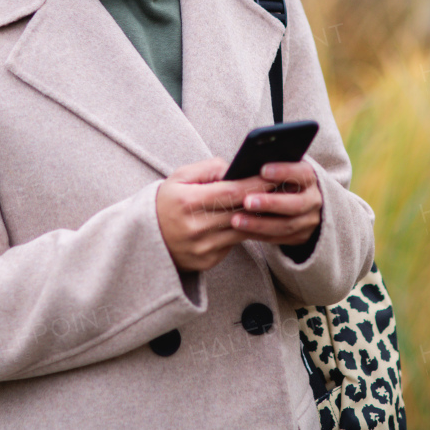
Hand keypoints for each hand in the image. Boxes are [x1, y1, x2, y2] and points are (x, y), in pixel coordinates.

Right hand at [156, 157, 277, 272]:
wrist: (146, 239)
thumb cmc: (167, 202)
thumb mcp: (179, 178)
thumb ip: (208, 169)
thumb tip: (235, 169)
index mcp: (187, 202)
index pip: (231, 192)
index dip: (255, 184)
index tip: (274, 176)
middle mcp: (195, 227)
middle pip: (241, 211)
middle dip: (264, 199)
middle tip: (283, 188)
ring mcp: (202, 247)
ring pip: (241, 230)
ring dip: (260, 218)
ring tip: (274, 204)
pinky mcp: (207, 261)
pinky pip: (233, 244)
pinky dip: (244, 232)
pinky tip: (255, 221)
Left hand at [228, 160, 320, 246]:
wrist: (301, 203)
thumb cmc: (282, 180)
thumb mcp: (281, 170)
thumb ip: (266, 168)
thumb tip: (238, 163)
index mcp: (310, 179)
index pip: (302, 173)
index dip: (285, 171)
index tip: (263, 170)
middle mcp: (313, 200)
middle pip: (296, 204)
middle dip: (271, 203)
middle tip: (246, 201)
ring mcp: (309, 221)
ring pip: (286, 225)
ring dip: (259, 224)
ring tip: (236, 220)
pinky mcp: (300, 237)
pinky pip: (279, 238)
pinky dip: (259, 234)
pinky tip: (241, 231)